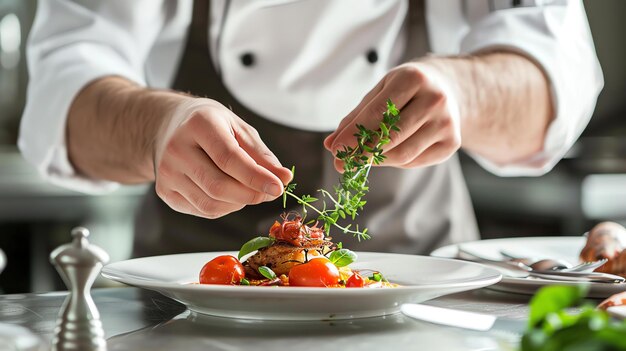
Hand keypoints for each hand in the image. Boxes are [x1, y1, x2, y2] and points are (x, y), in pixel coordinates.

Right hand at [154, 98, 291, 217]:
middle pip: (218, 186)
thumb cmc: (212, 126)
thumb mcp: (239, 129)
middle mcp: (176, 149)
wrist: (169, 126)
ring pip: (210, 204)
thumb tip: (284, 178)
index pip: (229, 158)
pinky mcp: (164, 191)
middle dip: (251, 195)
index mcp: (198, 124)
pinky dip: (225, 207)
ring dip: (239, 202)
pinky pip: (202, 210)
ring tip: (249, 190)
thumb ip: (261, 154)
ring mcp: (167, 173)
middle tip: (270, 192)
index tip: (279, 187)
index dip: (256, 177)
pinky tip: (230, 193)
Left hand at [324, 62, 461, 170]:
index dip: (354, 134)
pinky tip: (387, 154)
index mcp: (413, 78)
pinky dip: (395, 162)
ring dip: (377, 160)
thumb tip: (332, 144)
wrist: (449, 89)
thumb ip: (356, 117)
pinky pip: (415, 161)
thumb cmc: (407, 90)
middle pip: (391, 136)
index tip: (336, 149)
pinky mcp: (451, 143)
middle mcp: (434, 99)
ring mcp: (446, 122)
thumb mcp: (381, 92)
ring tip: (361, 159)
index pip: (378, 112)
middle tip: (342, 163)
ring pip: (403, 153)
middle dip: (363, 152)